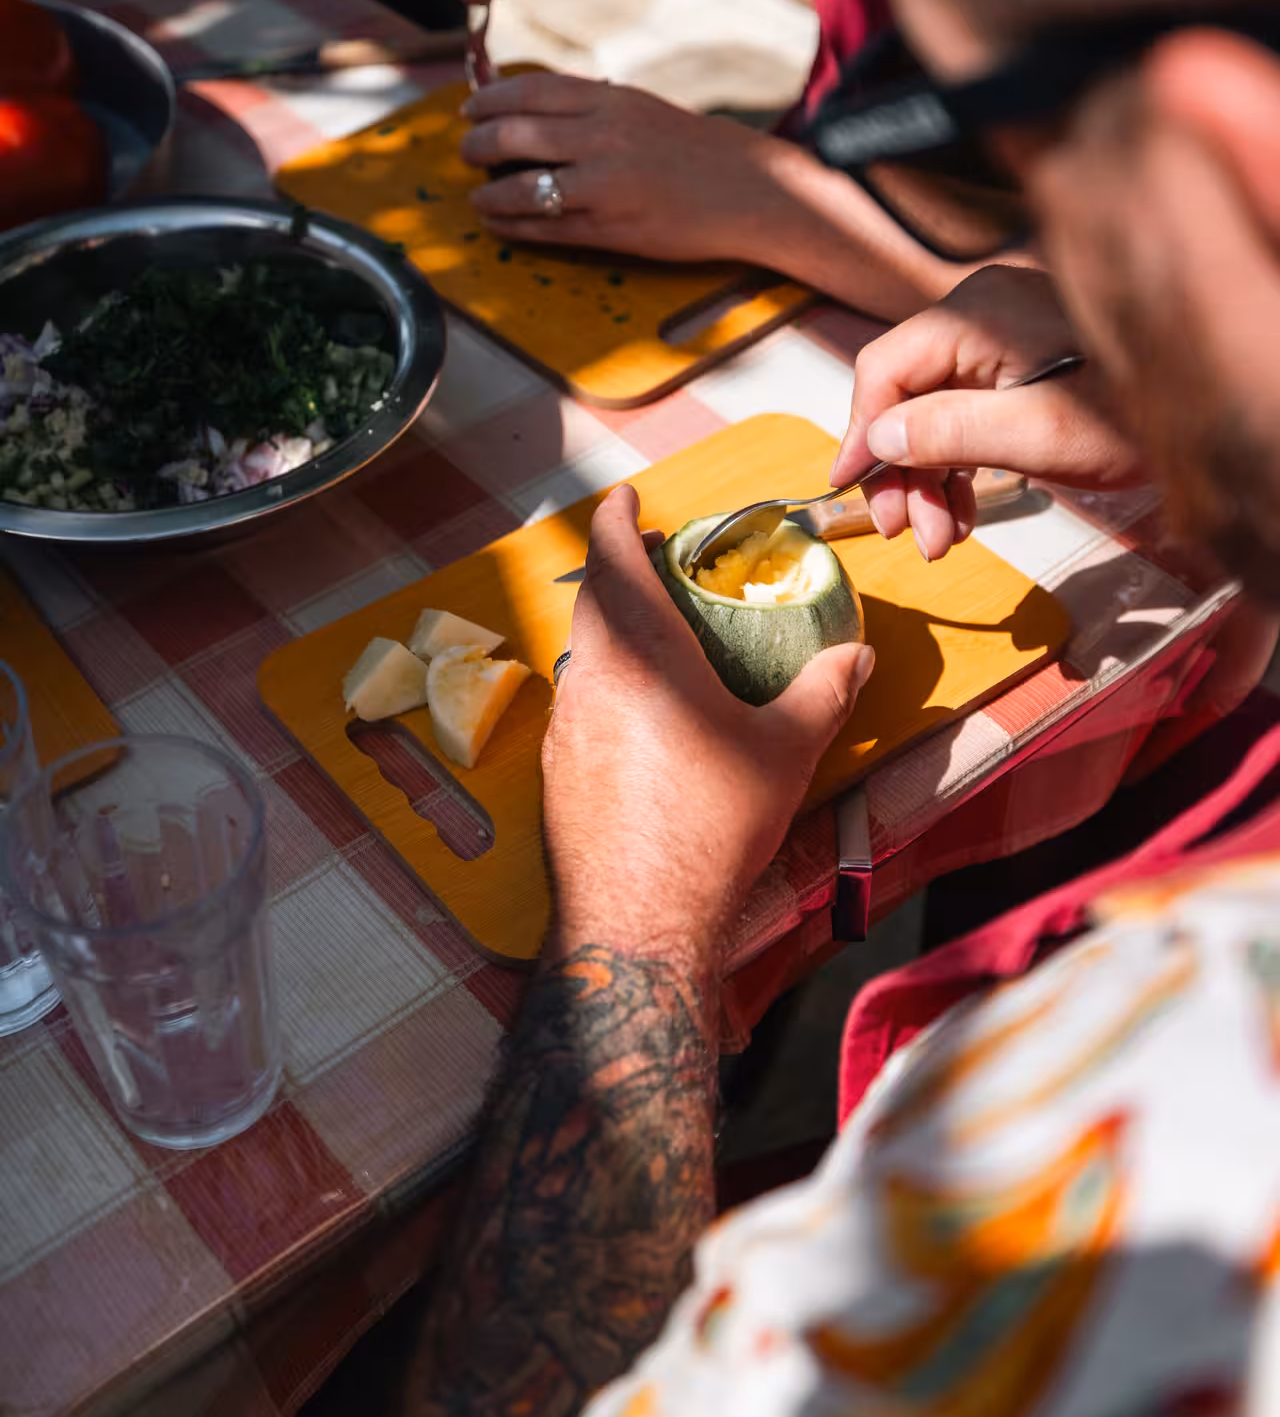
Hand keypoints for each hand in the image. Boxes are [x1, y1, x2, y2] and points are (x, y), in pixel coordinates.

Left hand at [461, 74, 779, 261]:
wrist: (753, 192)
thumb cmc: (701, 154)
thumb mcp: (646, 112)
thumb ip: (597, 109)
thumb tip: (541, 110)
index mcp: (612, 102)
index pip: (532, 91)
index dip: (491, 100)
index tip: (470, 109)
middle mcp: (603, 137)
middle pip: (515, 135)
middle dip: (478, 145)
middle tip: (465, 152)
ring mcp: (605, 185)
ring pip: (522, 186)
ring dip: (488, 193)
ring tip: (476, 197)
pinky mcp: (611, 228)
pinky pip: (546, 227)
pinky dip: (513, 226)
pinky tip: (499, 224)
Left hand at [542, 487, 874, 955]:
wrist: (638, 917)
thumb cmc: (713, 824)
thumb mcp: (786, 752)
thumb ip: (822, 692)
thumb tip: (857, 654)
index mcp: (640, 652)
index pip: (614, 558)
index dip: (618, 519)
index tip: (627, 498)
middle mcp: (589, 677)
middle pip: (594, 601)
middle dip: (621, 572)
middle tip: (656, 564)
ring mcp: (565, 726)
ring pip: (583, 653)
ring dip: (613, 630)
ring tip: (658, 637)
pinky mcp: (557, 770)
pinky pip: (580, 702)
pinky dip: (608, 682)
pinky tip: (644, 714)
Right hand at [831, 265, 1143, 561]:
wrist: (1209, 406)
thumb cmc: (1130, 414)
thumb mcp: (1034, 432)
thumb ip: (948, 432)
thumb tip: (876, 442)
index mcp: (974, 313)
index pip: (884, 371)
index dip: (857, 434)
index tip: (845, 490)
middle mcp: (978, 317)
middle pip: (906, 398)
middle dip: (902, 473)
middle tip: (906, 536)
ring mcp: (1000, 342)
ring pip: (934, 415)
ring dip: (929, 481)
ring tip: (942, 540)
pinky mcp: (1020, 369)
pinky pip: (966, 417)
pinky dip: (959, 468)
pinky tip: (964, 516)